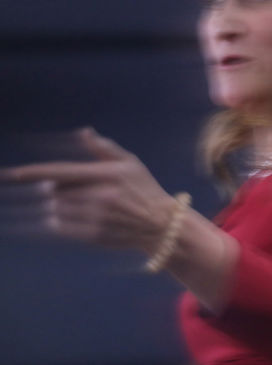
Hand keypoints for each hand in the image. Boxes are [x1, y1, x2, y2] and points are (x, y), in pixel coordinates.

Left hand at [0, 128, 174, 251]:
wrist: (161, 225)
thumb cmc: (145, 189)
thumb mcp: (131, 163)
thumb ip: (105, 148)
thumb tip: (83, 133)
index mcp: (107, 174)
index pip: (62, 172)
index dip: (35, 172)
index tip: (14, 173)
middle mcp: (100, 196)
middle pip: (57, 191)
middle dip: (54, 189)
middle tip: (68, 190)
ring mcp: (96, 217)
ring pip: (58, 209)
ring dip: (57, 205)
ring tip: (76, 204)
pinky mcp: (94, 235)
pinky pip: (63, 227)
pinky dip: (58, 222)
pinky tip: (68, 218)